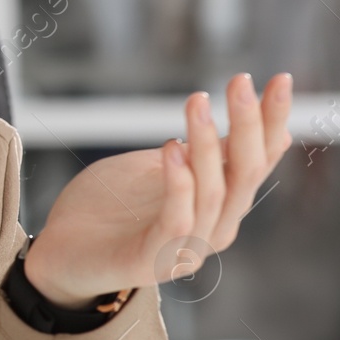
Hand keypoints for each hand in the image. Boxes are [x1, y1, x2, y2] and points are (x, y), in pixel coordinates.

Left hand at [25, 72, 293, 308]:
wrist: (58, 252)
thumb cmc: (109, 206)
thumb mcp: (160, 166)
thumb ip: (204, 151)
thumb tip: (250, 118)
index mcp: (220, 205)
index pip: (258, 159)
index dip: (271, 121)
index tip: (280, 78)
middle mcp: (214, 228)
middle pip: (246, 174)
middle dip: (249, 125)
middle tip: (241, 81)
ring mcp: (186, 249)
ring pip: (214, 193)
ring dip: (207, 144)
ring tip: (197, 102)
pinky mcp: (151, 261)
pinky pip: (178, 220)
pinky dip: (179, 184)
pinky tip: (172, 148)